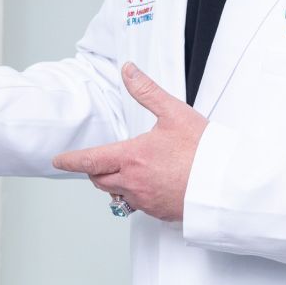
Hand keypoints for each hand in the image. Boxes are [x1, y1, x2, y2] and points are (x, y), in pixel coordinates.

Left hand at [52, 63, 207, 221]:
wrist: (227, 185)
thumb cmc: (204, 151)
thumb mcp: (174, 113)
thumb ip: (146, 91)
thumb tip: (128, 71)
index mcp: (132, 157)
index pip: (89, 161)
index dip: (71, 160)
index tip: (59, 160)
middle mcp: (134, 182)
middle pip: (99, 180)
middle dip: (95, 170)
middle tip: (98, 162)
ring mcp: (146, 201)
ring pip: (118, 193)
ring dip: (116, 182)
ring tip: (129, 170)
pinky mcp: (159, 213)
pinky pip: (138, 205)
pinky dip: (136, 194)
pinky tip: (151, 183)